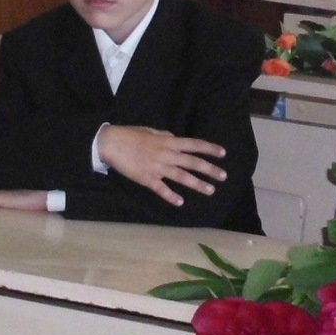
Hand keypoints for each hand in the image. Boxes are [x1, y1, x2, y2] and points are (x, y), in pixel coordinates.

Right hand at [96, 125, 226, 207]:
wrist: (111, 144)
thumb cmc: (131, 135)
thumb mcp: (151, 131)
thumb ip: (166, 136)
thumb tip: (176, 139)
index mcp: (169, 141)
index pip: (194, 145)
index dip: (210, 149)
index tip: (223, 154)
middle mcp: (167, 155)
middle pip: (193, 163)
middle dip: (210, 170)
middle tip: (223, 176)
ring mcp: (158, 168)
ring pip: (182, 177)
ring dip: (197, 184)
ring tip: (210, 190)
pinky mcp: (147, 179)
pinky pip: (161, 189)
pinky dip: (171, 196)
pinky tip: (180, 202)